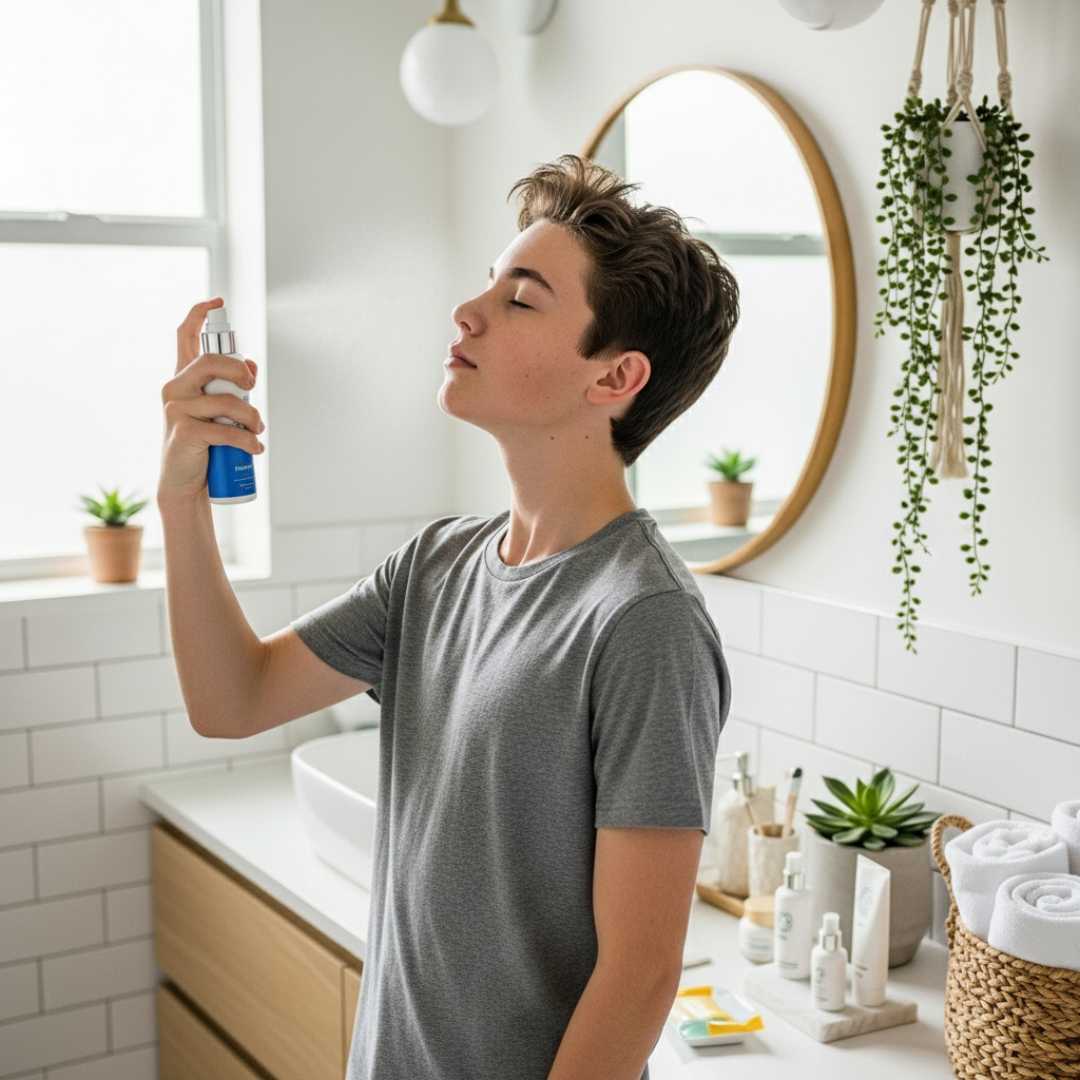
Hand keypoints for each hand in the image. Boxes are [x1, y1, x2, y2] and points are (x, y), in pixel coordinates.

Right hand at [158, 297, 264, 502]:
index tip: (218, 301)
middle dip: (240, 373)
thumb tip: (251, 366)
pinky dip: (248, 441)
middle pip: (211, 362)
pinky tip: (255, 449)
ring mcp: (175, 409)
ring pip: (226, 401)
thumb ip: (231, 387)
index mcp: (182, 378)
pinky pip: (226, 430)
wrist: (185, 483)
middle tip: (253, 390)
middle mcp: (174, 388)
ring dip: (252, 417)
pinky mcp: (183, 432)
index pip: (184, 336)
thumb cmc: (205, 445)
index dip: (199, 314)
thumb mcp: (218, 412)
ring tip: (258, 431)